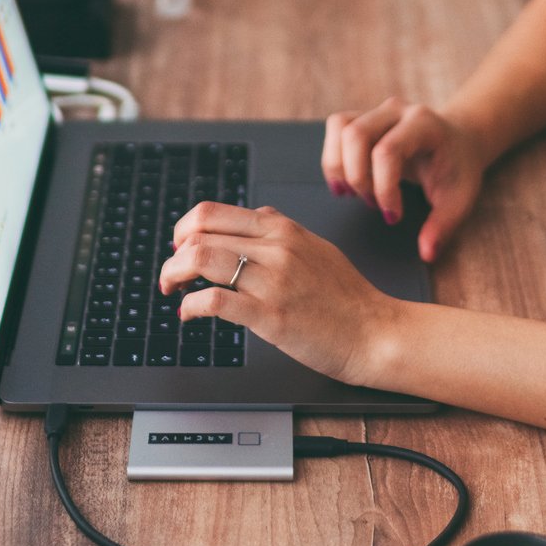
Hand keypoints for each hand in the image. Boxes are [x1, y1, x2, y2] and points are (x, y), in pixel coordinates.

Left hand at [160, 202, 404, 385]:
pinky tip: (189, 315)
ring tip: (172, 291)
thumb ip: (282, 230)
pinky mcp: (271, 315)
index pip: (212, 212)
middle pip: (199, 234)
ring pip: (201, 260)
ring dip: (174, 276)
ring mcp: (273, 280)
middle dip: (173, 255)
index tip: (180, 248)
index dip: (184, 229)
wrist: (374, 332)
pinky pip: (215, 301)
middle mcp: (276, 248)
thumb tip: (252, 214)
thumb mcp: (315, 247)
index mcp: (282, 228)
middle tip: (171, 274)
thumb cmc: (347, 297)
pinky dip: (191, 306)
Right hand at [322, 97, 488, 262]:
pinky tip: (347, 182)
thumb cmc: (458, 170)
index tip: (393, 217)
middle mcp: (398, 111)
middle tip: (372, 205)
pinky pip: (337, 127)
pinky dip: (334, 156)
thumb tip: (426, 254)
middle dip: (357, 178)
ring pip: (340, 126)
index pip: (387, 151)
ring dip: (339, 166)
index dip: (383, 189)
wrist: (460, 141)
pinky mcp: (365, 117)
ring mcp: (379, 111)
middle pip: (356, 135)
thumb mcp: (458, 200)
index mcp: (425, 125)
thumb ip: (442, 226)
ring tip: (353, 194)